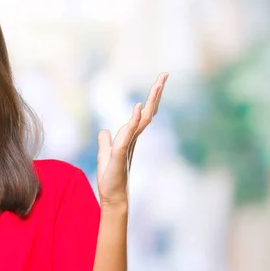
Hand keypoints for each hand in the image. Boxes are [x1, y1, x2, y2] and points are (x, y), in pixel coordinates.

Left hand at [96, 72, 167, 206]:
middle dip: (156, 93)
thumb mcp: (105, 154)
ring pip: (142, 119)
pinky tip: (139, 107)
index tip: (160, 82)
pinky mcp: (121, 153)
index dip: (151, 97)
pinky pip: (128, 133)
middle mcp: (133, 138)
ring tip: (158, 84)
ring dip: (150, 101)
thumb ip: (105, 141)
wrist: (112, 196)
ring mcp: (129, 144)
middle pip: (148, 112)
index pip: (143, 113)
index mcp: (130, 136)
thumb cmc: (110, 177)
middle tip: (165, 74)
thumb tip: (104, 131)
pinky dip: (134, 120)